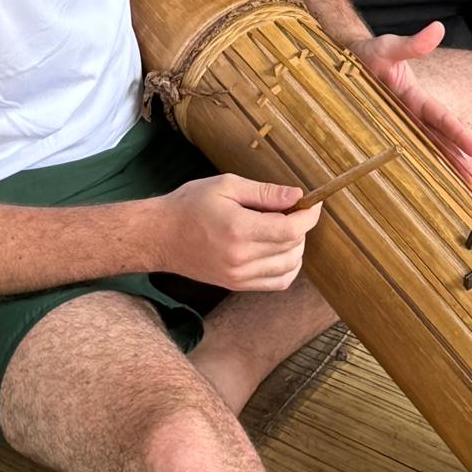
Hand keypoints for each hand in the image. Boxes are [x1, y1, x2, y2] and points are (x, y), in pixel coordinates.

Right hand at [159, 175, 320, 292]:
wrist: (159, 236)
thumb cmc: (189, 205)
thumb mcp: (226, 186)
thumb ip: (264, 193)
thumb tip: (296, 196)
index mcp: (239, 230)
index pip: (291, 230)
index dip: (308, 216)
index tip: (312, 203)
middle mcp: (241, 258)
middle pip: (293, 248)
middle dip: (301, 228)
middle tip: (292, 210)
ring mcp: (239, 276)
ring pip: (289, 268)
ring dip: (296, 248)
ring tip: (284, 228)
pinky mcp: (236, 285)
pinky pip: (276, 283)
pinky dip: (287, 268)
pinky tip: (279, 250)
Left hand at [343, 21, 471, 184]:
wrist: (345, 60)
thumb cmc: (369, 53)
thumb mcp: (389, 47)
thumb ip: (412, 44)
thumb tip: (438, 28)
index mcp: (415, 98)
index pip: (441, 118)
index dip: (458, 133)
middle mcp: (410, 115)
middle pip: (438, 140)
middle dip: (456, 160)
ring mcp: (396, 126)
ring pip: (423, 150)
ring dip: (440, 168)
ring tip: (459, 190)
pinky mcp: (381, 133)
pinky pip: (401, 154)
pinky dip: (414, 169)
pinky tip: (422, 187)